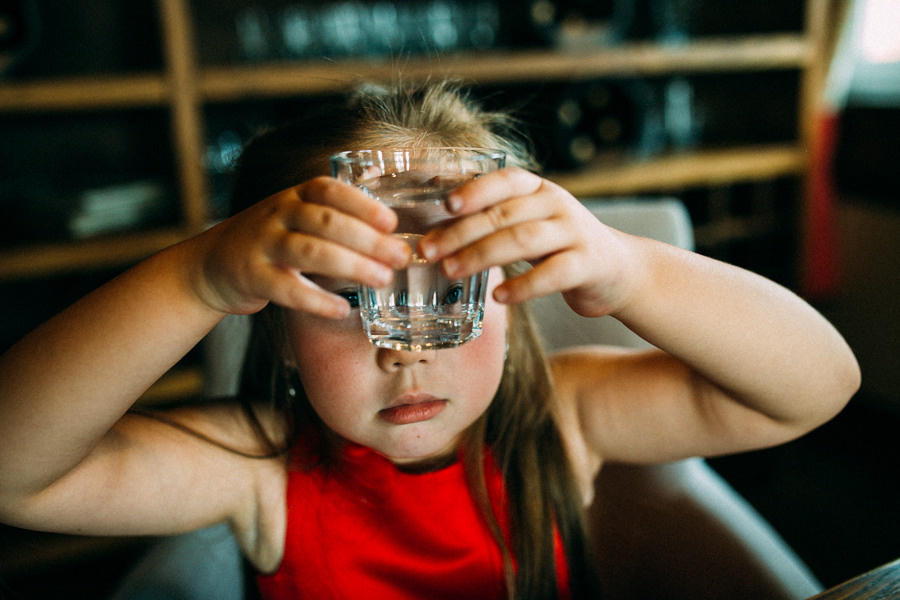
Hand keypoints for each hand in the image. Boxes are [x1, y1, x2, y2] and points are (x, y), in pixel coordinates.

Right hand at [189, 177, 411, 317]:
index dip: (362, 204)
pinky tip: (342, 309)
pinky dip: (317, 300)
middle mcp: (278, 215)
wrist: (211, 265)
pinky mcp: (252, 277)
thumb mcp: (294, 215)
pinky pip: (287, 289)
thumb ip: (333, 213)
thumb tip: (384, 206)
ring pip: (310, 251)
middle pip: (326, 222)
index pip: (329, 190)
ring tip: (382, 279)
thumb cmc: (268, 240)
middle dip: (368, 239)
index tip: (391, 221)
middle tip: (400, 256)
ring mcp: (263, 245)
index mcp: (294, 196)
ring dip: (351, 265)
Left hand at [419, 168, 637, 317]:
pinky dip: (523, 285)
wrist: (619, 271)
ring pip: (523, 239)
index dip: (475, 190)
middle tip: (429, 251)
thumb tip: (436, 229)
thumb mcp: (531, 224)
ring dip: (482, 255)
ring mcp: (575, 233)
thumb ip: (495, 221)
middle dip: (461, 232)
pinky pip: (552, 274)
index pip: (505, 180)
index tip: (445, 206)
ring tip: (452, 270)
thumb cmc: (559, 248)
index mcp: (539, 189)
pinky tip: (499, 296)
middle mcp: (557, 204)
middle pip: (504, 214)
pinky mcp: (588, 264)